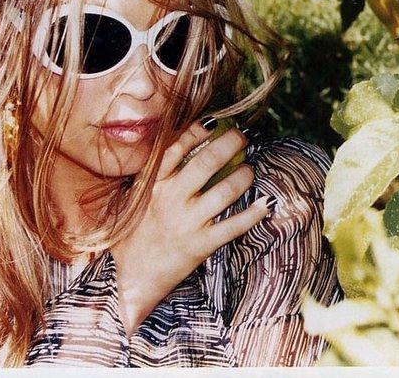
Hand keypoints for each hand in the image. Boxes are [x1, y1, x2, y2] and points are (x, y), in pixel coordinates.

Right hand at [110, 118, 272, 336]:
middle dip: (230, 144)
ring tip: (250, 170)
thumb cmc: (135, 234)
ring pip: (225, 191)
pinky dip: (253, 214)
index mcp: (154, 185)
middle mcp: (171, 199)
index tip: (215, 121)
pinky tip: (266, 203)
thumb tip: (180, 145)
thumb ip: (154, 175)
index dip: (198, 131)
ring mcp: (188, 222)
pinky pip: (233, 226)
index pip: (177, 149)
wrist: (132, 277)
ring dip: (244, 176)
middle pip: (207, 163)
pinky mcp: (201, 245)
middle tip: (243, 137)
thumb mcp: (136, 198)